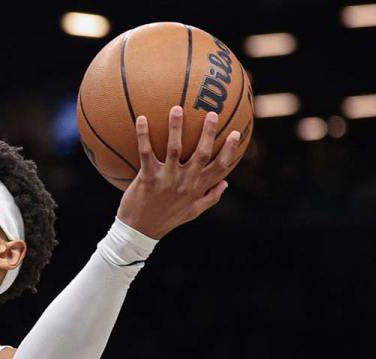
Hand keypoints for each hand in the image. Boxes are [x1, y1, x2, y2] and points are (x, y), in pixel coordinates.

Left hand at [116, 106, 240, 238]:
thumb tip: (226, 184)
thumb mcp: (192, 212)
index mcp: (197, 188)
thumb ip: (210, 197)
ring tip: (177, 108)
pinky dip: (143, 135)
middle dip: (209, 133)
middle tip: (212, 113)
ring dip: (176, 127)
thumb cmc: (166, 220)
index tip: (236, 133)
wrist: (139, 232)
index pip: (220, 168)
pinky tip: (142, 118)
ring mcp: (166, 180)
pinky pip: (145, 153)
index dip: (230, 151)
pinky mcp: (147, 178)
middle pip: (202, 154)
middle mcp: (185, 182)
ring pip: (174, 149)